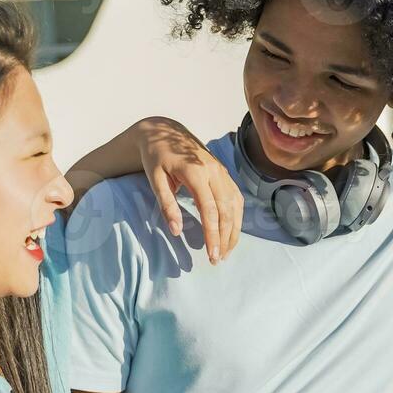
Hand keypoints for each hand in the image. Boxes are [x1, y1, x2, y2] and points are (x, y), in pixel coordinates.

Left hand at [133, 117, 242, 263]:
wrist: (164, 132)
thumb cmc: (156, 158)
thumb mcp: (155, 180)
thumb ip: (166, 204)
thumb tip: (177, 231)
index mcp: (196, 172)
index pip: (210, 209)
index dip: (213, 234)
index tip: (211, 255)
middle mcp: (214, 171)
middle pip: (227, 210)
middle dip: (226, 237)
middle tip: (218, 259)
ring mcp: (222, 171)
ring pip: (236, 205)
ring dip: (234, 230)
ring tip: (226, 251)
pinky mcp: (224, 173)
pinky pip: (236, 198)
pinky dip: (237, 217)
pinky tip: (232, 232)